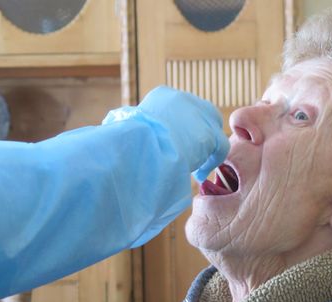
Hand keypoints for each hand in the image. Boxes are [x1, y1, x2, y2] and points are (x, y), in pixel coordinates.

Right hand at [105, 86, 228, 181]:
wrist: (142, 144)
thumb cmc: (127, 137)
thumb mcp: (121, 122)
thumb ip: (122, 119)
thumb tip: (111, 121)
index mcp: (164, 95)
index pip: (182, 109)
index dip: (182, 129)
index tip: (174, 145)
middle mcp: (185, 99)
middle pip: (203, 115)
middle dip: (199, 135)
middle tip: (190, 156)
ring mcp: (201, 115)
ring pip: (213, 131)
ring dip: (207, 149)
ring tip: (195, 168)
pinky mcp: (211, 134)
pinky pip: (220, 148)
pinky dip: (212, 162)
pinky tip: (199, 174)